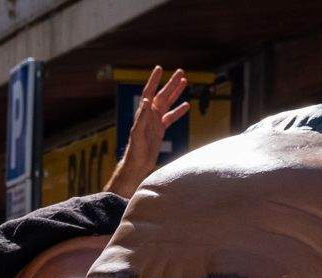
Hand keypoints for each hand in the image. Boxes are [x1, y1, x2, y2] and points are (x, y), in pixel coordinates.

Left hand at [109, 67, 190, 193]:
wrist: (138, 165)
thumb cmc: (135, 150)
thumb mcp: (137, 133)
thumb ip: (141, 117)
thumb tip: (146, 100)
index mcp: (144, 113)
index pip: (149, 92)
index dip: (154, 80)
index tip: (159, 68)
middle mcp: (149, 115)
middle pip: (162, 94)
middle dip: (171, 83)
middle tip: (181, 71)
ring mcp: (155, 121)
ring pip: (168, 103)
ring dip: (176, 92)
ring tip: (185, 81)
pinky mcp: (159, 130)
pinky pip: (170, 117)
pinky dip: (178, 111)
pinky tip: (186, 105)